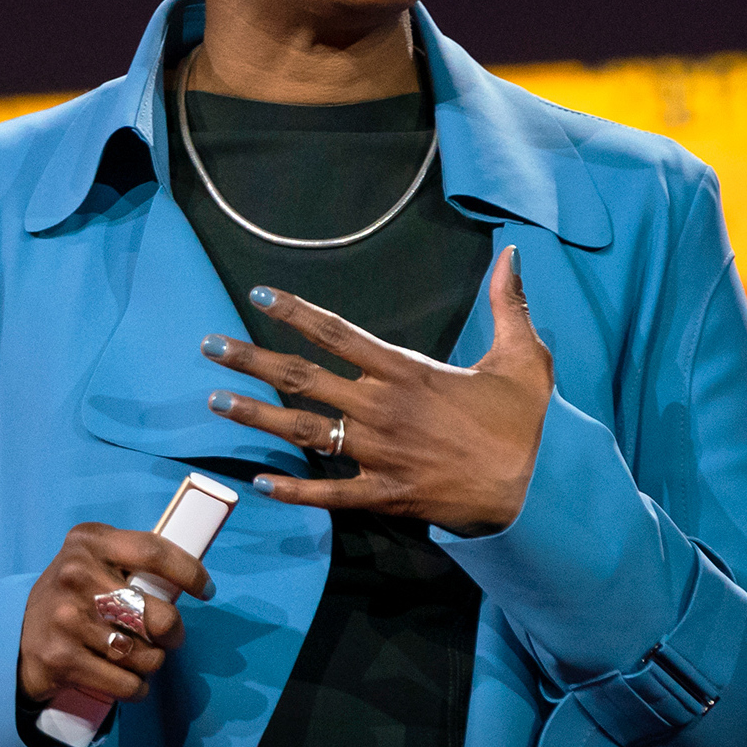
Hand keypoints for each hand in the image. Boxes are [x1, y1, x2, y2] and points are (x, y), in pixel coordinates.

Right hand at [18, 522, 213, 704]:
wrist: (14, 635)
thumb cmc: (72, 595)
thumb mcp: (91, 559)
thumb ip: (131, 560)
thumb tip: (189, 578)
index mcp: (89, 542)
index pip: (154, 551)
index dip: (189, 572)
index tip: (205, 590)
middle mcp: (75, 575)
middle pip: (158, 616)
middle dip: (173, 634)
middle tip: (166, 637)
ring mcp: (67, 619)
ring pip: (146, 656)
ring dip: (151, 663)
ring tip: (136, 656)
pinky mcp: (63, 659)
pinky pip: (128, 684)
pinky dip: (136, 688)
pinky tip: (126, 678)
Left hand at [202, 246, 551, 535]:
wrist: (537, 491)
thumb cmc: (524, 423)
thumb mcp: (524, 357)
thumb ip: (509, 304)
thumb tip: (512, 252)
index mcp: (407, 372)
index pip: (339, 334)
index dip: (296, 312)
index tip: (260, 294)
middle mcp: (382, 409)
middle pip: (303, 379)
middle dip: (252, 360)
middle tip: (209, 346)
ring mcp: (378, 454)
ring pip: (303, 431)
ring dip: (254, 416)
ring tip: (214, 401)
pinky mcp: (383, 495)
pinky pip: (329, 494)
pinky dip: (292, 490)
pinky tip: (258, 482)